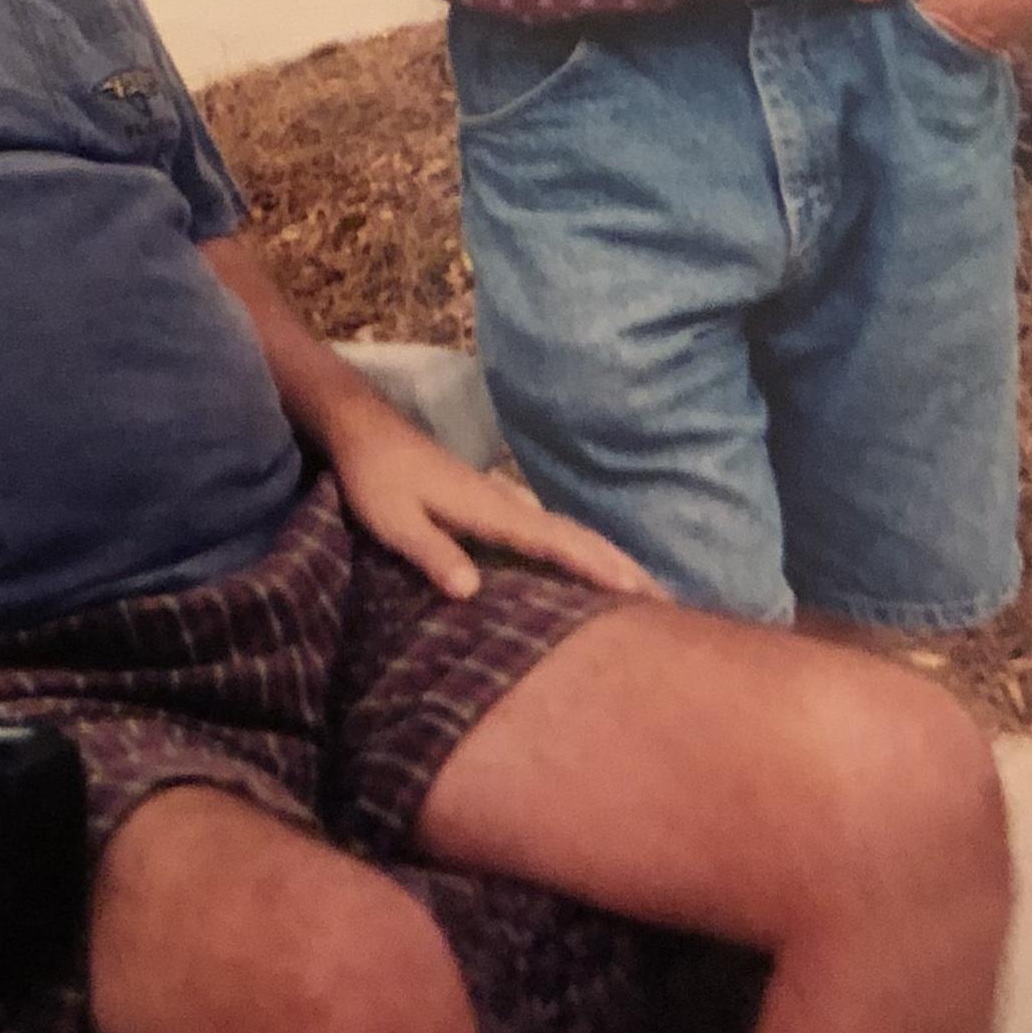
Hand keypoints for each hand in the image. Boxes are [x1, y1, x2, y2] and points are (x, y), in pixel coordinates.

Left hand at [329, 400, 665, 604]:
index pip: (554, 541)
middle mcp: (507, 503)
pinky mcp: (492, 507)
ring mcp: (502, 502)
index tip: (637, 591)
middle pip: (575, 535)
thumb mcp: (393, 521)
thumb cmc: (375, 478)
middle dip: (621, 565)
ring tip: (643, 593)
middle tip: (667, 602)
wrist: (363, 430)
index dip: (595, 566)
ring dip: (606, 559)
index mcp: (490, 509)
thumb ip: (432, 553)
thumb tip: (473, 591)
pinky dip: (578, 551)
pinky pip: (548, 533)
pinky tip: (583, 570)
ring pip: (566, 533)